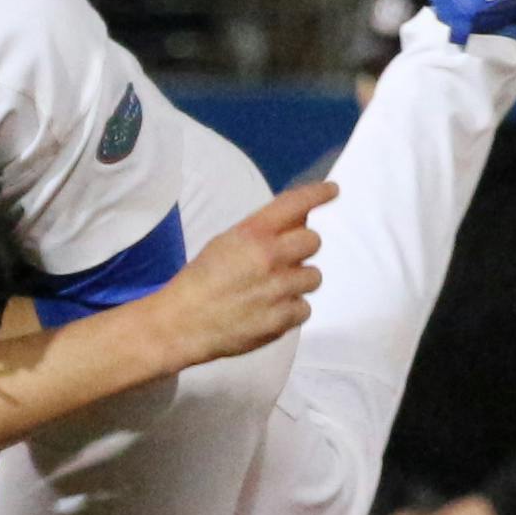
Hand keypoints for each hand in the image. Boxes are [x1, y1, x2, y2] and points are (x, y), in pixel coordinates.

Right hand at [160, 179, 328, 365]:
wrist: (182, 323)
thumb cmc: (200, 281)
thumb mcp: (225, 243)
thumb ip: (260, 233)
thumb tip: (297, 222)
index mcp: (252, 234)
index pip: (294, 204)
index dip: (318, 194)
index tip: (332, 191)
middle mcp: (270, 257)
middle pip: (313, 241)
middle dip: (302, 249)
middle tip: (284, 260)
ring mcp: (279, 289)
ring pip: (313, 277)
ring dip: (298, 282)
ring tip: (274, 291)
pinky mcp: (282, 319)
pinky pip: (305, 308)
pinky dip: (291, 311)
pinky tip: (270, 311)